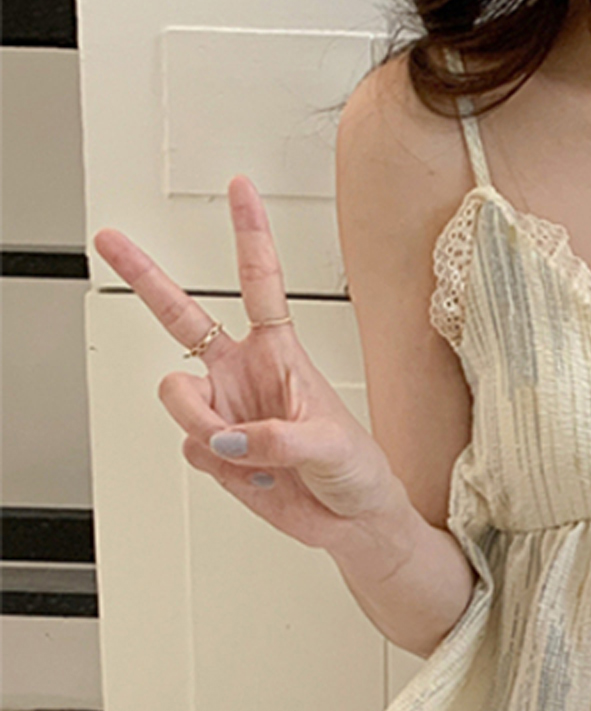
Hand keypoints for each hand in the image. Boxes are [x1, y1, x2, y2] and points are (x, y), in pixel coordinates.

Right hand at [93, 174, 403, 550]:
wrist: (353, 521)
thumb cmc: (359, 472)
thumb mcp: (331, 446)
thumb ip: (276, 439)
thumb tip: (227, 439)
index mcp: (280, 353)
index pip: (260, 283)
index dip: (250, 235)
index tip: (241, 189)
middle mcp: (244, 373)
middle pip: (181, 318)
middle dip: (144, 277)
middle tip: (111, 242)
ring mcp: (226, 410)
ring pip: (178, 399)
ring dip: (205, 428)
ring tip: (246, 454)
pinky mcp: (216, 449)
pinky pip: (192, 448)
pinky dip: (218, 466)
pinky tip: (253, 474)